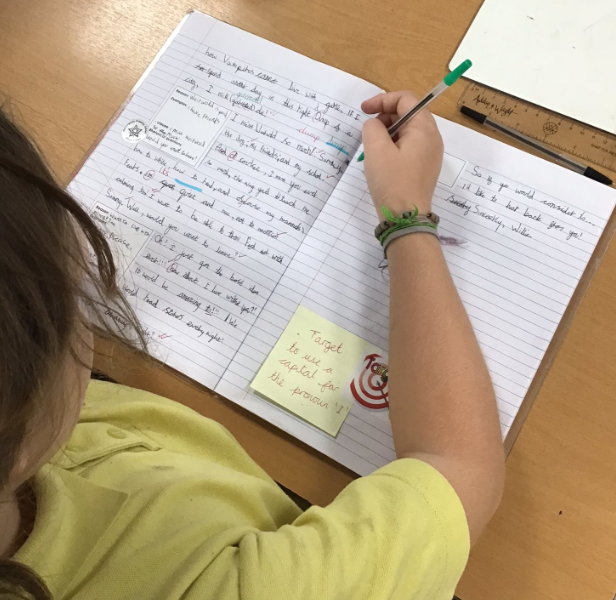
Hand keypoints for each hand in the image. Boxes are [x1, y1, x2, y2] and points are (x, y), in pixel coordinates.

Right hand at [361, 91, 443, 218]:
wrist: (406, 218)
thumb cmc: (392, 182)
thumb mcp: (376, 150)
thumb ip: (372, 127)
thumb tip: (375, 125)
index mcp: (424, 129)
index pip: (406, 99)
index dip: (382, 100)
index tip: (363, 110)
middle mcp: (432, 138)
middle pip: (408, 113)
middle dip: (385, 117)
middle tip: (368, 133)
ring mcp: (430, 154)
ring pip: (407, 131)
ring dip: (388, 133)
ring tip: (373, 150)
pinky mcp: (424, 167)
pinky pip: (409, 147)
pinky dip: (394, 146)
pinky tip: (382, 161)